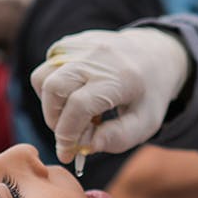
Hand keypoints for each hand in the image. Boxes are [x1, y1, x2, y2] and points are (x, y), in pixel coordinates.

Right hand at [29, 28, 188, 163]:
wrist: (155, 54)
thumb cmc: (149, 94)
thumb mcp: (146, 123)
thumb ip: (118, 138)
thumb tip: (85, 147)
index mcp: (120, 77)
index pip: (80, 106)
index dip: (68, 134)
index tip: (67, 154)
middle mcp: (96, 56)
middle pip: (54, 88)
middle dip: (54, 120)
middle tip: (69, 134)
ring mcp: (81, 45)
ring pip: (43, 78)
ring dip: (50, 104)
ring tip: (74, 113)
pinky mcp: (70, 43)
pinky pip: (47, 69)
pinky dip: (53, 90)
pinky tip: (74, 96)